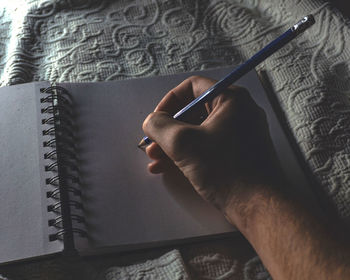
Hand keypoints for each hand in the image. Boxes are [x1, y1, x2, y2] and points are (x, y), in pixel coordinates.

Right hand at [142, 76, 282, 224]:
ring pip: (198, 130)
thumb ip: (160, 126)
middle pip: (193, 111)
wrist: (258, 207)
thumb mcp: (184, 144)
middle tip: (153, 143)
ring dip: (174, 143)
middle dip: (168, 129)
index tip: (157, 119)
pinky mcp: (238, 152)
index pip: (192, 87)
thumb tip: (151, 121)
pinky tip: (169, 167)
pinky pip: (207, 145)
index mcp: (231, 99)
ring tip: (156, 159)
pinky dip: (188, 153)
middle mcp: (238, 112)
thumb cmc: (228, 171)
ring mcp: (239, 133)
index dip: (169, 102)